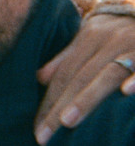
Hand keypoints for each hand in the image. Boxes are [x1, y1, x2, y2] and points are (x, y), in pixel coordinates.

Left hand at [34, 14, 134, 144]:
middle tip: (44, 134)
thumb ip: (68, 57)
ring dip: (87, 98)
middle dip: (59, 106)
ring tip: (67, 122)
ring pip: (106, 74)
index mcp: (90, 38)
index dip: (49, 100)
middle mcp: (108, 41)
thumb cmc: (119, 28)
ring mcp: (131, 46)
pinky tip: (125, 92)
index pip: (65, 73)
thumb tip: (40, 77)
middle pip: (79, 77)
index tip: (38, 127)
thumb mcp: (91, 36)